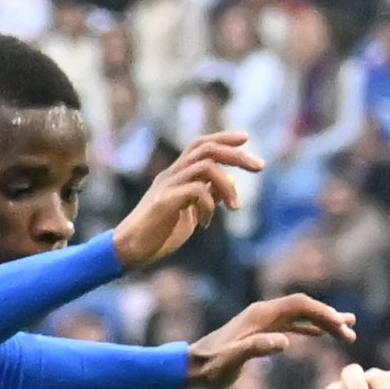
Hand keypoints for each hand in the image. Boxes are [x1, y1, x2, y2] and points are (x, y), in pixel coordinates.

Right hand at [110, 132, 261, 270]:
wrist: (129, 250)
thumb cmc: (158, 234)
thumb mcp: (189, 212)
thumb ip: (206, 196)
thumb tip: (230, 186)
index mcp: (176, 175)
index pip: (200, 144)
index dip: (223, 138)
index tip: (246, 138)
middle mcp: (171, 174)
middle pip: (206, 149)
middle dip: (237, 155)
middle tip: (260, 167)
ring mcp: (167, 186)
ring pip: (205, 166)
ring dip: (227, 185)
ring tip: (235, 207)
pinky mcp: (165, 201)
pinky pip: (197, 191)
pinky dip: (210, 205)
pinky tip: (205, 223)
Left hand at [187, 293, 356, 384]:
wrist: (191, 367)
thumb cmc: (210, 367)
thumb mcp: (231, 361)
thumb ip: (256, 349)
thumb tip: (285, 342)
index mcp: (261, 315)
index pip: (300, 305)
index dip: (323, 313)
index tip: (342, 327)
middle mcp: (264, 312)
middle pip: (304, 307)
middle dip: (329, 317)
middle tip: (351, 333)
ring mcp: (263, 320)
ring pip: (300, 314)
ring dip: (323, 321)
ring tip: (347, 331)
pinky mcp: (261, 330)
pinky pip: (291, 323)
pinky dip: (309, 327)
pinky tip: (321, 334)